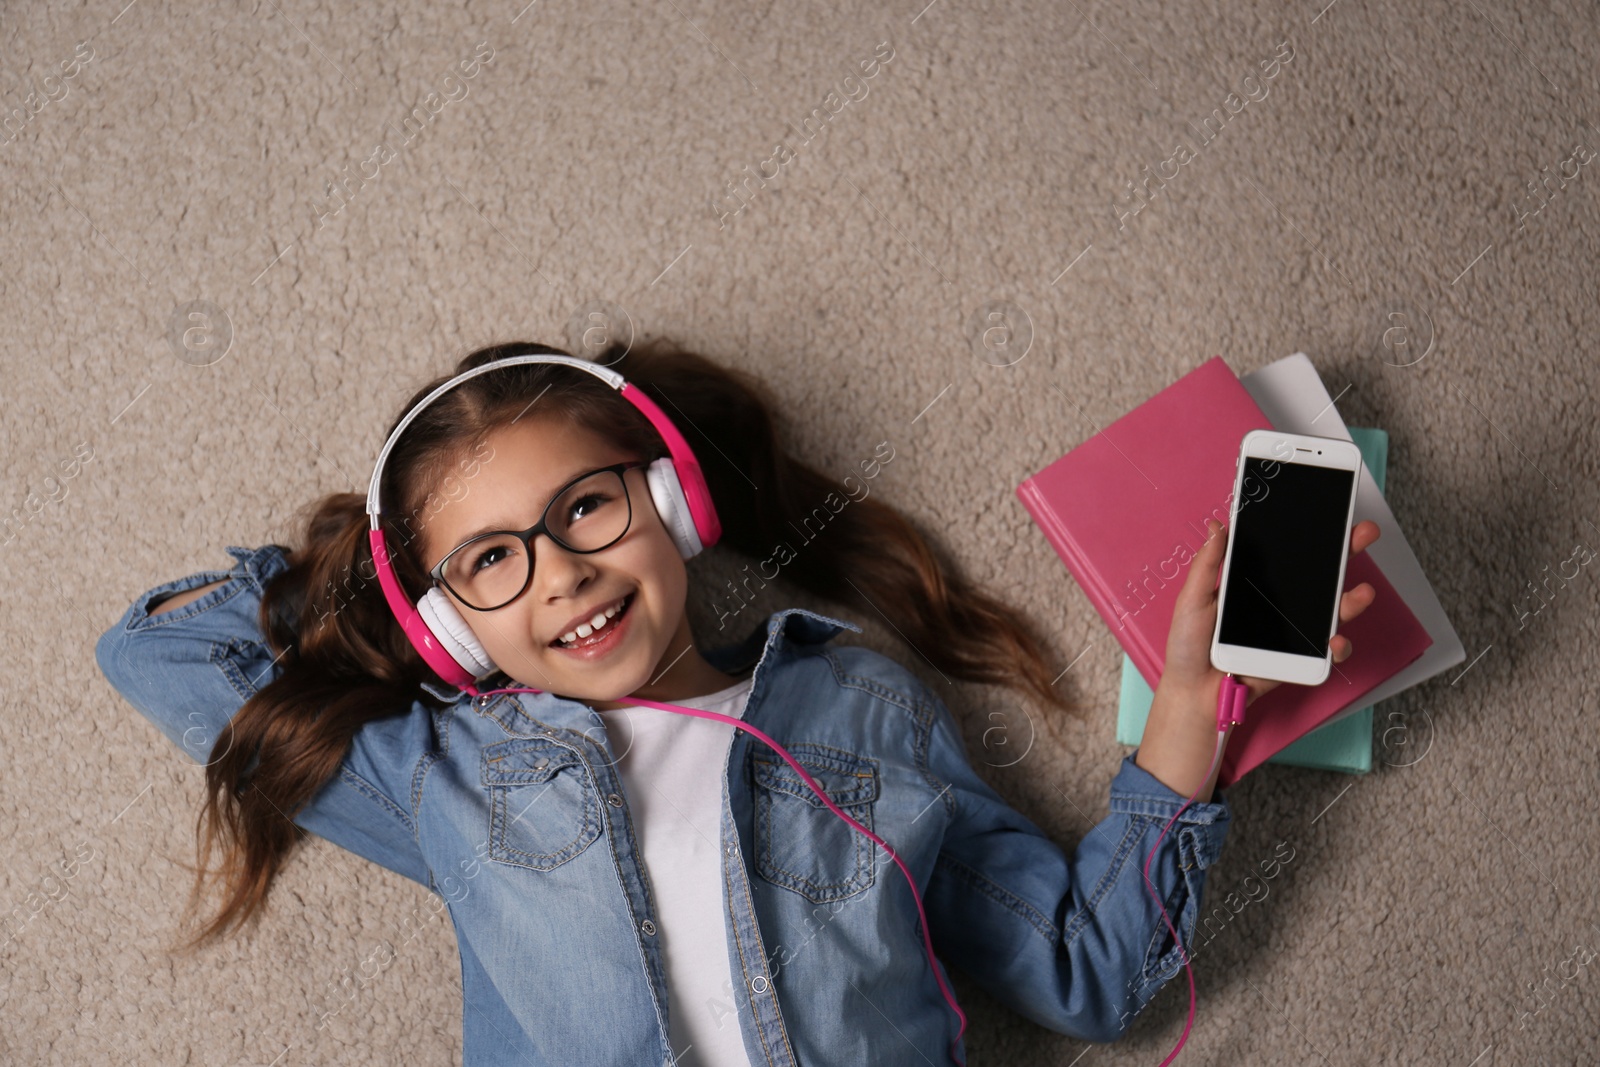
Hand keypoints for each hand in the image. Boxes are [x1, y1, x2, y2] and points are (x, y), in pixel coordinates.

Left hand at [1135, 516, 1380, 799]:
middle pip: (1318, 576)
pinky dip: (1337, 646)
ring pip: (1331, 611)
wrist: (1194, 692)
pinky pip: (1325, 651)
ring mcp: (1291, 631)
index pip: (1287, 556)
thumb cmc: (1188, 646)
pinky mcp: (1297, 658)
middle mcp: (1278, 604)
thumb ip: (1208, 564)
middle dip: (1345, 553)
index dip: (1308, 537)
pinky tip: (1333, 642)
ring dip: (1352, 600)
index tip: (1327, 514)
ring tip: (1361, 593)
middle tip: (1363, 533)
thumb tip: (1218, 526)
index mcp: (1254, 586)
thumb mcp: (1193, 599)